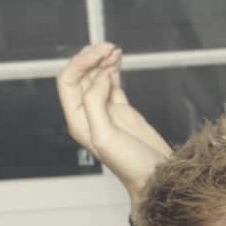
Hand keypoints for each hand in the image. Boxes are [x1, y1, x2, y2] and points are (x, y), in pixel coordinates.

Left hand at [56, 41, 174, 200]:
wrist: (156, 178)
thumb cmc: (131, 165)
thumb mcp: (106, 136)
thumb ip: (95, 103)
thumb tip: (100, 76)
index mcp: (78, 121)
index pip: (68, 82)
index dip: (81, 64)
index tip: (100, 54)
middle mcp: (88, 114)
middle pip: (81, 75)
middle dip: (92, 58)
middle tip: (109, 47)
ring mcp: (105, 110)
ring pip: (97, 76)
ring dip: (103, 60)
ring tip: (115, 50)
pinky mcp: (121, 109)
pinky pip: (112, 82)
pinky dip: (113, 68)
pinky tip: (119, 58)